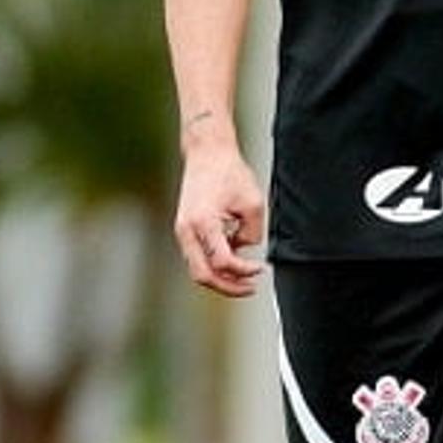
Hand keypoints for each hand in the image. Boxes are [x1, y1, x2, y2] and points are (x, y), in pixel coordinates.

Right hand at [173, 134, 265, 297]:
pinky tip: (233, 259)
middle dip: (227, 286)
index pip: (222, 262)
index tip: (260, 269)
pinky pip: (197, 256)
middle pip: (202, 275)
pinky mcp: (184, 230)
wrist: (207, 154)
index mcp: (203, 223)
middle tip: (250, 288)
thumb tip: (244, 250)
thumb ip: (252, 232)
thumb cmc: (230, 174)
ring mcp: (182, 231)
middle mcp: (187, 231)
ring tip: (244, 278)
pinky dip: (213, 263)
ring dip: (220, 277)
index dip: (243, 271)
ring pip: (197, 269)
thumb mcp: (253, 202)